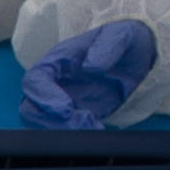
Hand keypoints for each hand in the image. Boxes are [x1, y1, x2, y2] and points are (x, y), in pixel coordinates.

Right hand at [20, 18, 153, 129]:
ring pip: (45, 123)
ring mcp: (63, 100)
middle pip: (31, 108)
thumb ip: (108, 46)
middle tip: (84, 121)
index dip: (43, 97)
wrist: (138, 54)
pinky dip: (79, 134)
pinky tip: (99, 128)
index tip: (66, 109)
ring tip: (95, 125)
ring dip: (65, 131)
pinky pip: (65, 130)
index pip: (34, 80)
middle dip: (52, 121)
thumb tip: (91, 66)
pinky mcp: (75, 115)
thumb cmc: (126, 39)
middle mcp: (54, 82)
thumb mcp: (122, 34)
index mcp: (57, 60)